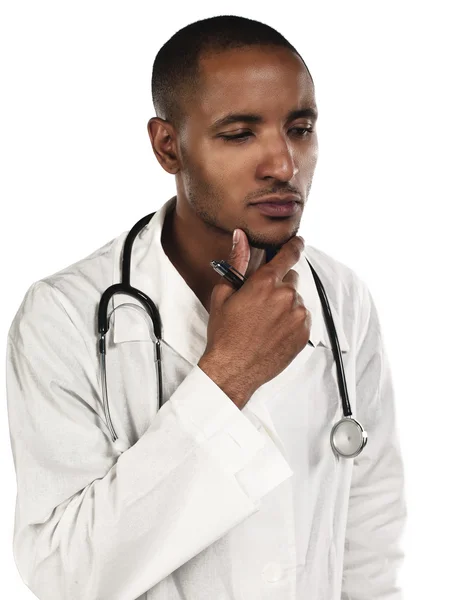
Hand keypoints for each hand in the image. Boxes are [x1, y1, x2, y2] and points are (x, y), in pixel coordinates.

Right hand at [198, 229, 310, 408]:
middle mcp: (286, 296)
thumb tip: (240, 238)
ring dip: (285, 305)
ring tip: (264, 322)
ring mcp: (298, 316)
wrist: (233, 369)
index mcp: (266, 283)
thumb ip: (237, 262)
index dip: (295, 245)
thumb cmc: (225, 334)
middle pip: (291, 279)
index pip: (289, 254)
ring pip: (296, 300)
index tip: (298, 242)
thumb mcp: (224, 294)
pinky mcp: (304, 333)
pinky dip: (291, 322)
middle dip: (279, 285)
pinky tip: (273, 332)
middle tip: (261, 302)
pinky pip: (301, 318)